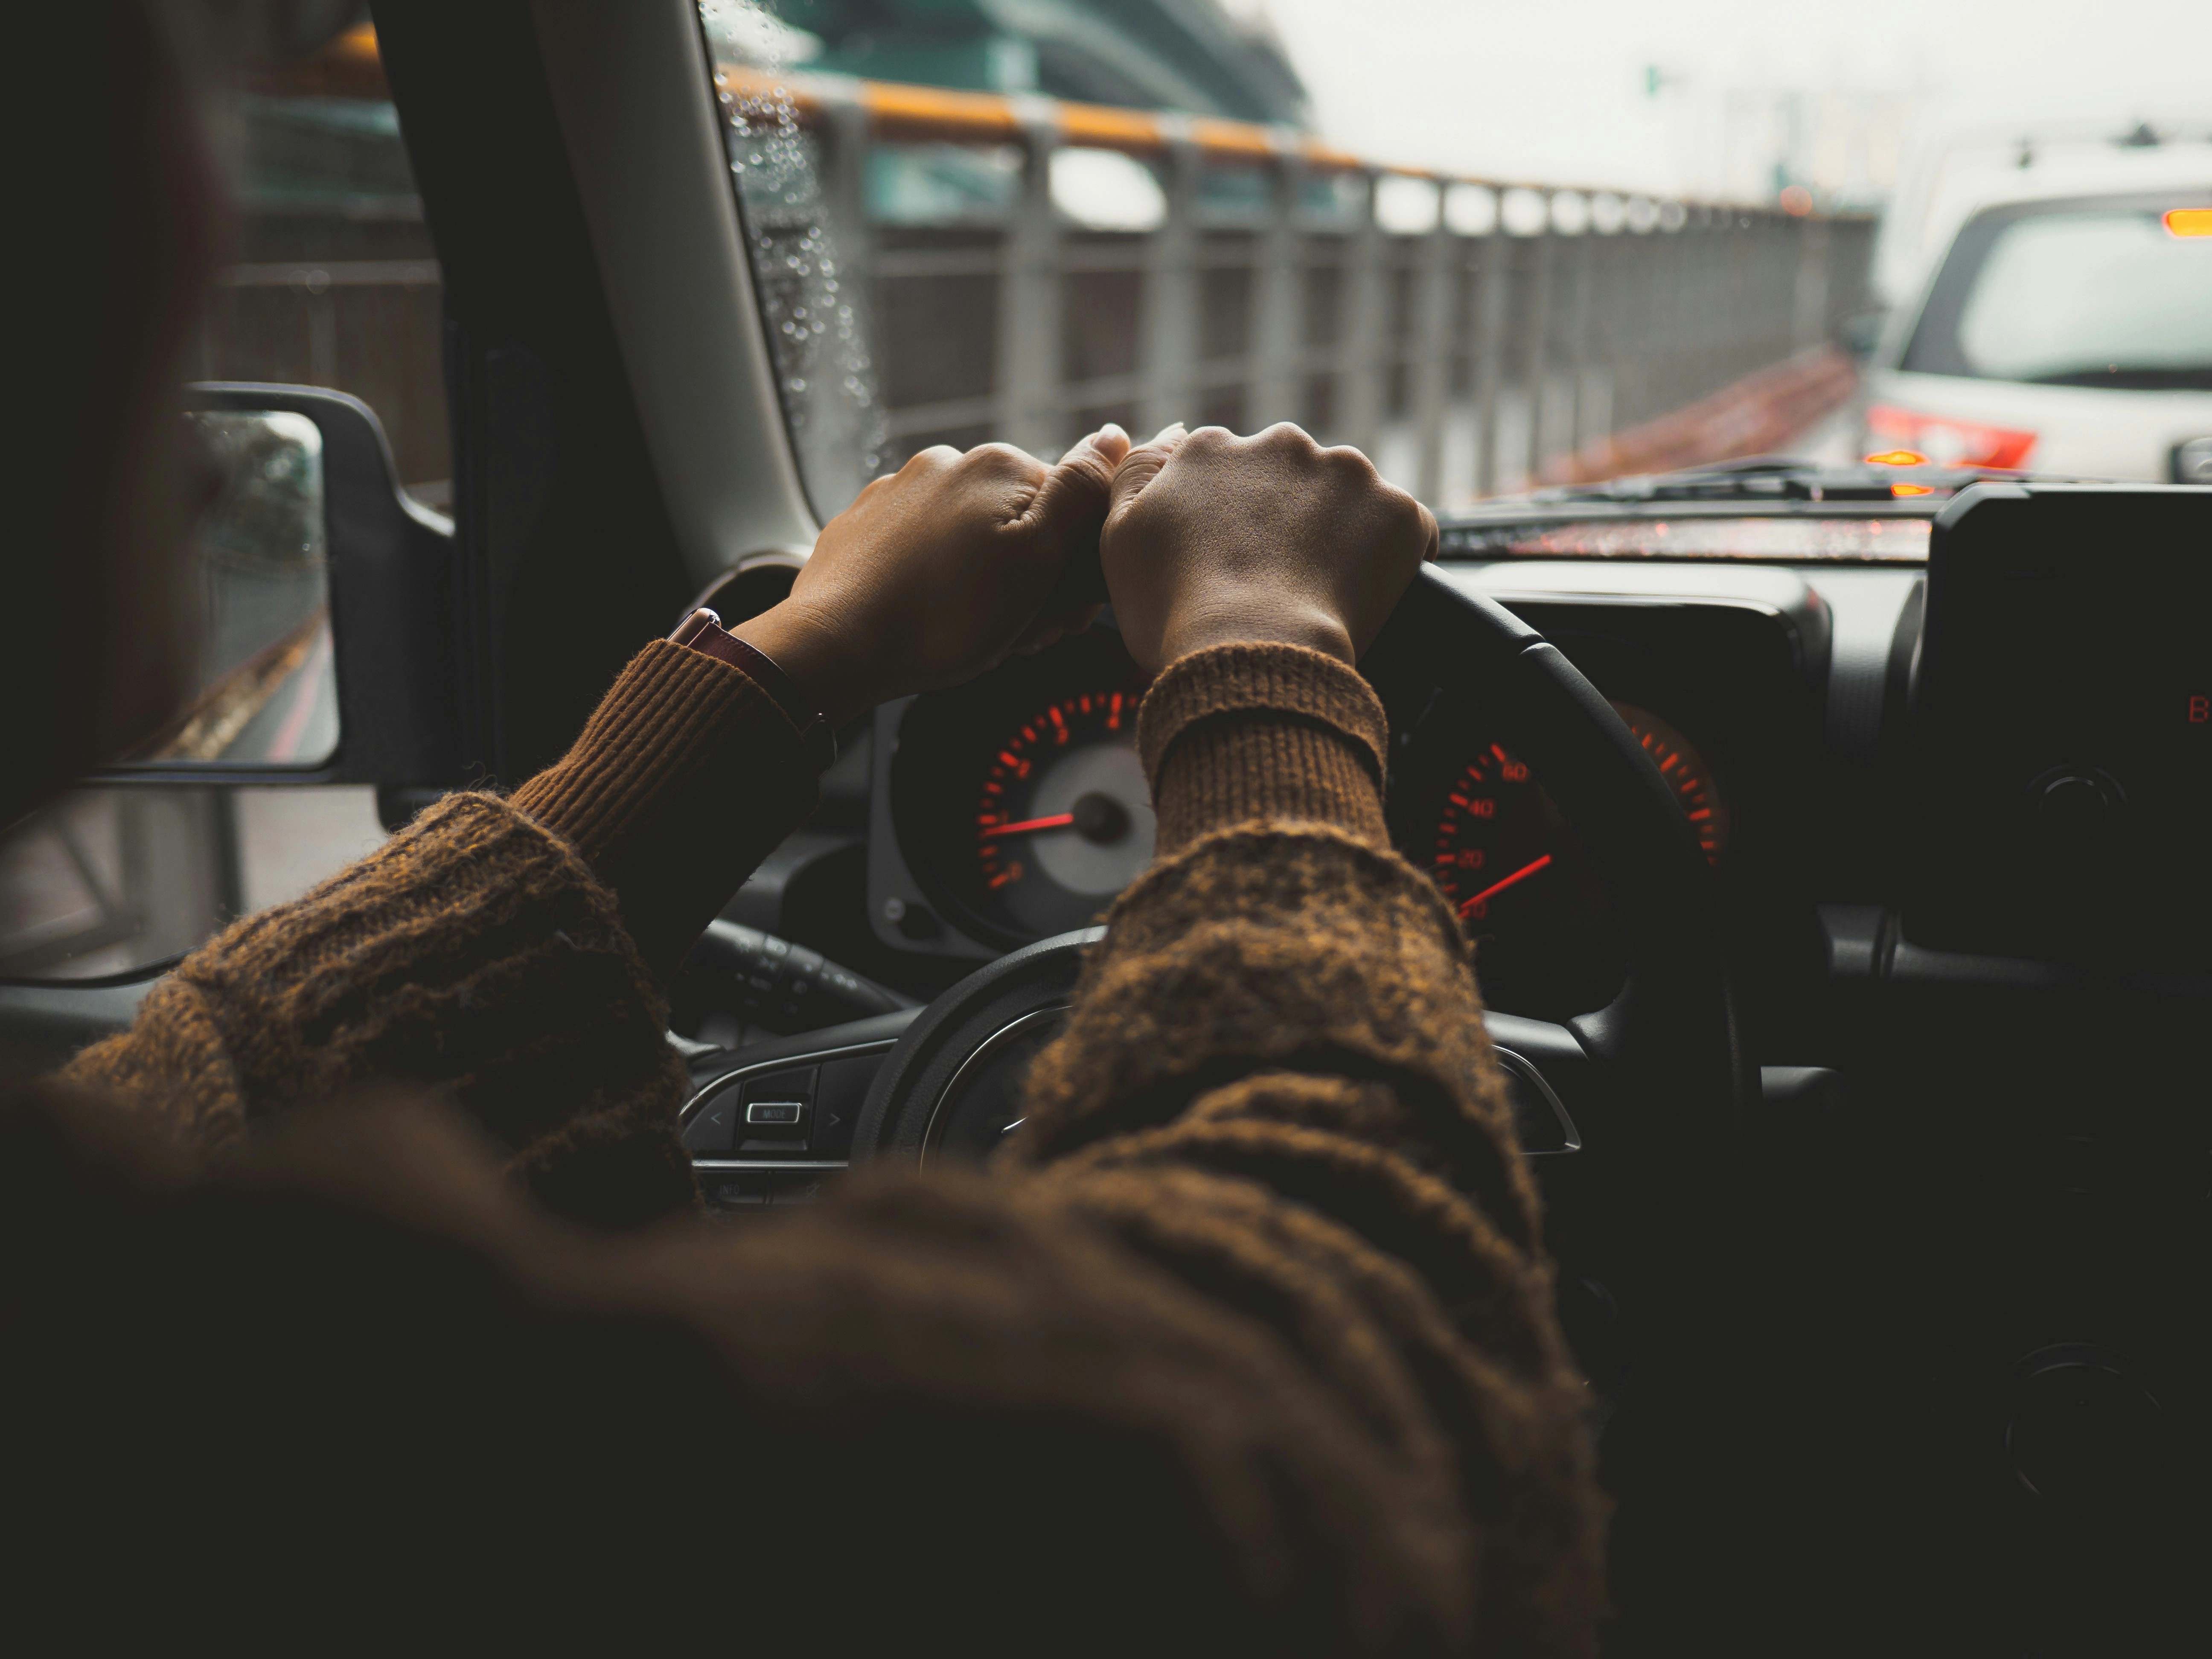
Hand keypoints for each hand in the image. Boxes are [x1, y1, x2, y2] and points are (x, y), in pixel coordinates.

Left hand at [735, 427, 1128, 726]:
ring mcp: (899, 492)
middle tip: (1019, 637)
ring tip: (972, 636)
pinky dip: (938, 584)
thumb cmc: (945, 616)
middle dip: (1030, 584)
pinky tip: (930, 619)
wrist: (836, 647)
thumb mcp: (1036, 558)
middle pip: (1019, 527)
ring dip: (987, 588)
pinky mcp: (864, 526)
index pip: (1070, 512)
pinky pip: (923, 553)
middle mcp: (946, 463)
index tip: (1062, 619)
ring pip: (971, 542)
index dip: (1075, 573)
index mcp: (999, 466)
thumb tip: (1114, 436)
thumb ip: (1079, 493)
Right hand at [1099, 422, 1435, 675]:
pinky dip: (1393, 555)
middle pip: (1290, 477)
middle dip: (1286, 517)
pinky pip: (1405, 529)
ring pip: (1347, 497)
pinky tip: (1367, 593)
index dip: (1230, 518)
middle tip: (1275, 578)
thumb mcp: (1120, 538)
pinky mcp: (1399, 512)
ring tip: (1319, 590)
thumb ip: (1134, 475)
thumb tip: (1167, 437)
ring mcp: (1347, 474)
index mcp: (1210, 448)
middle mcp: (1281, 443)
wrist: (1250, 655)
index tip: (1231, 558)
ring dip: (1339, 530)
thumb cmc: (1175, 612)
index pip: (1225, 471)